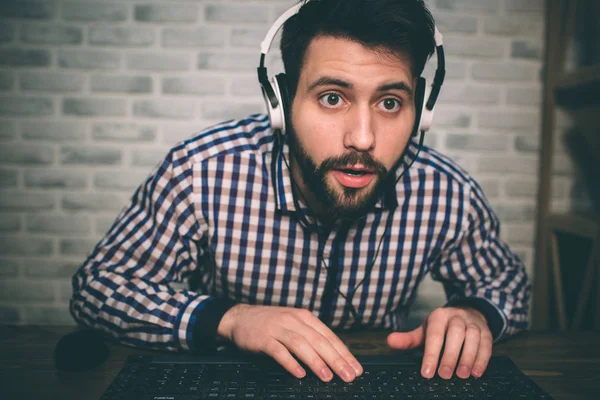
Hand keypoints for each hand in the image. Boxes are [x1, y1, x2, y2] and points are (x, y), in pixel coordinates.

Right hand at [217, 304, 362, 381]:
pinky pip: (279, 351)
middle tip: (348, 375)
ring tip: (327, 376)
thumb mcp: (293, 324)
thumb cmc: (271, 324)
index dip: (344, 353)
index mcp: (305, 317)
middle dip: (336, 360)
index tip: (355, 368)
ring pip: (301, 345)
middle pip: (319, 341)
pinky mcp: (263, 338)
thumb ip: (311, 336)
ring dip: (316, 362)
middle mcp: (293, 320)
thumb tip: (334, 357)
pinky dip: (290, 362)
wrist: (240, 317)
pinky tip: (299, 373)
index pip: (329, 336)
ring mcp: (278, 328)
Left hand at [386, 307, 491, 379]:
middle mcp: (456, 316)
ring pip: (473, 337)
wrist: (467, 313)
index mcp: (439, 316)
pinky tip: (476, 372)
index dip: (431, 354)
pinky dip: (482, 358)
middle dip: (450, 355)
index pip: (434, 334)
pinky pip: (486, 343)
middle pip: (455, 334)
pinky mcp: (486, 331)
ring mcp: (472, 323)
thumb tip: (390, 341)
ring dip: (468, 357)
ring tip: (461, 375)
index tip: (426, 371)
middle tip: (444, 375)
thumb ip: (409, 338)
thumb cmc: (442, 327)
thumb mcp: (424, 330)